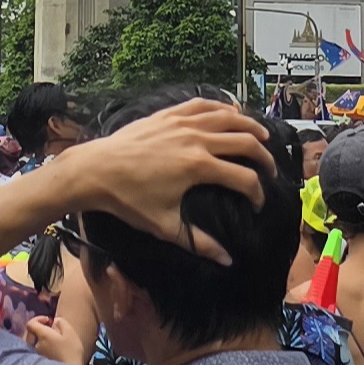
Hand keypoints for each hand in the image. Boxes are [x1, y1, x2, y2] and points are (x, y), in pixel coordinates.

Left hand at [23, 315, 88, 364]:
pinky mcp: (39, 363)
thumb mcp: (70, 333)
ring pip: (35, 344)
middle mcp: (36, 345)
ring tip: (55, 343)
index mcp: (42, 335)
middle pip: (32, 334)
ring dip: (43, 341)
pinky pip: (38, 352)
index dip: (38, 319)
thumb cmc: (71, 351)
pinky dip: (44, 349)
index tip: (49, 321)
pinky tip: (55, 352)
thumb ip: (61, 323)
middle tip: (53, 332)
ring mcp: (36, 355)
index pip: (30, 324)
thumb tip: (54, 321)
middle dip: (41, 330)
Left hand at [53, 99, 272, 263]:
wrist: (94, 170)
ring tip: (262, 137)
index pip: (244, 179)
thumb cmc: (128, 200)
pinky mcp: (168, 114)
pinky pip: (203, 104)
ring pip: (229, 116)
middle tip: (269, 169)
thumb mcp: (165, 225)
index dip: (258, 193)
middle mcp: (197, 139)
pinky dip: (222, 106)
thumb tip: (227, 260)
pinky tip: (231, 112)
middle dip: (264, 157)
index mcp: (199, 167)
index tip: (257, 205)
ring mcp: (182, 122)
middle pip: (245, 141)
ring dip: (250, 125)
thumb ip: (199, 242)